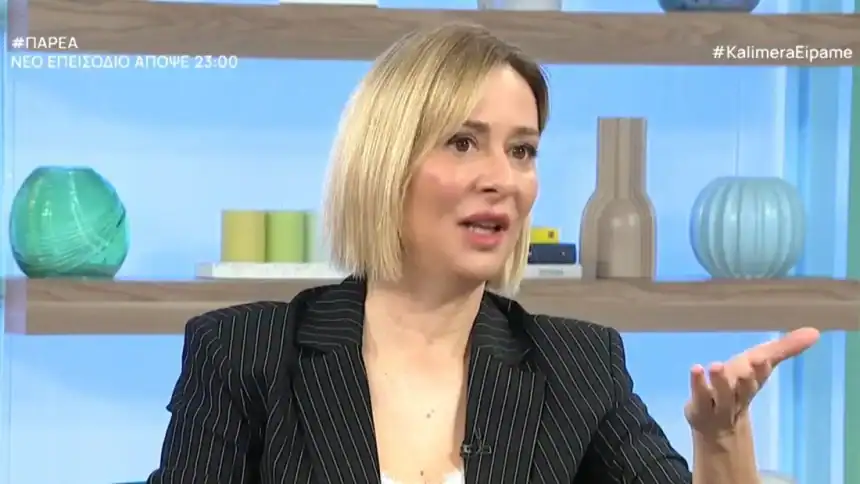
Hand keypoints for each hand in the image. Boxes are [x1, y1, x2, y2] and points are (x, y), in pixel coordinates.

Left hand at [684, 327, 819, 436]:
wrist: (718, 426)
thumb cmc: (739, 386)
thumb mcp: (759, 364)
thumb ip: (784, 348)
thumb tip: (815, 332)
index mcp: (754, 382)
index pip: (760, 375)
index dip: (761, 369)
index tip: (763, 359)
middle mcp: (738, 394)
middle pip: (745, 388)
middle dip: (748, 378)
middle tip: (749, 366)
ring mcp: (718, 403)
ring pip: (722, 394)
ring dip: (720, 381)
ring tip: (715, 365)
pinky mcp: (699, 407)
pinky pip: (699, 396)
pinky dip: (697, 383)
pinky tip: (695, 369)